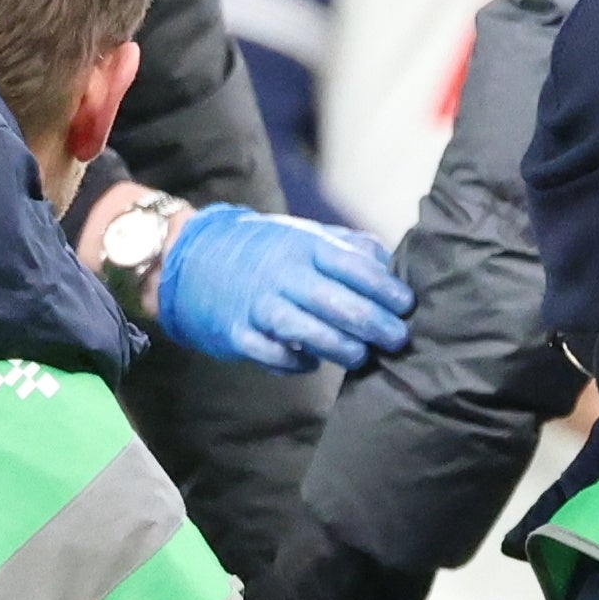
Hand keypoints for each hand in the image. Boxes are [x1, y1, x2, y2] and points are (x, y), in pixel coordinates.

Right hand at [143, 208, 412, 371]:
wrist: (193, 258)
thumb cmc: (265, 251)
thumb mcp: (305, 236)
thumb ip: (348, 249)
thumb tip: (391, 268)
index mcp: (304, 246)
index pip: (353, 265)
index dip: (385, 288)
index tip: (406, 305)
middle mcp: (282, 274)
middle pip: (336, 303)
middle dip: (374, 325)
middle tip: (397, 339)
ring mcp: (257, 304)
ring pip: (306, 331)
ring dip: (341, 348)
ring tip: (361, 356)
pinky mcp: (237, 333)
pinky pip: (273, 354)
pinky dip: (297, 362)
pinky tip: (313, 363)